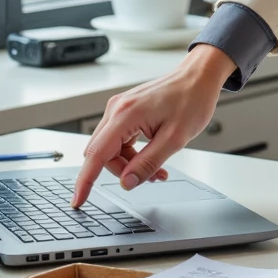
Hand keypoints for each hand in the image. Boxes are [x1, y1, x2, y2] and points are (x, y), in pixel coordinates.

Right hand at [71, 44, 235, 207]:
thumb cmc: (192, 100)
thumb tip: (127, 183)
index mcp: (125, 114)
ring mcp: (120, 109)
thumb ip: (147, 163)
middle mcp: (117, 109)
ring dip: (130, 164)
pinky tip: (153, 156)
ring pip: (112, 149)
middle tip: (150, 177)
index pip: (96, 154)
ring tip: (158, 170)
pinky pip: (121, 140)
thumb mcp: (174, 139)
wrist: (199, 77)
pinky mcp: (126, 111)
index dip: (85, 181)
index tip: (78, 200)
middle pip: (103, 154)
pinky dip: (133, 153)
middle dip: (122, 171)